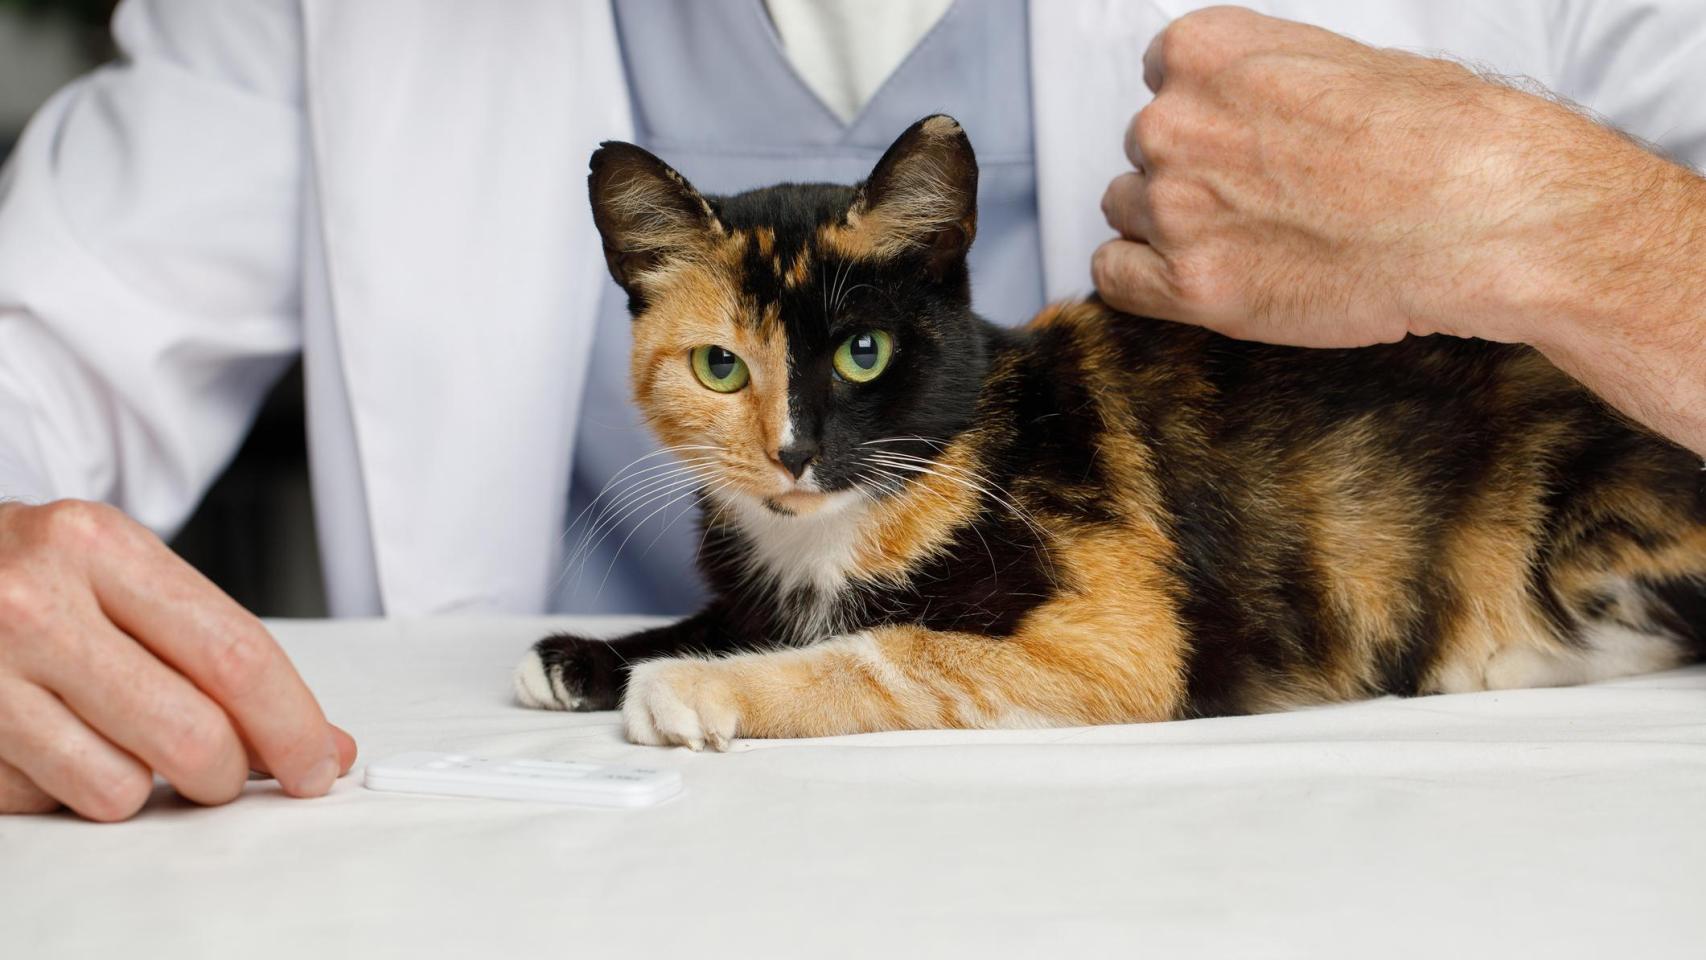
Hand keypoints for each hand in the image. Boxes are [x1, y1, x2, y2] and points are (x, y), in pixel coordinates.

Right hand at [0, 500, 356, 820]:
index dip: (292, 725)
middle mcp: (32, 603)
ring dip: (144, 787)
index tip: (317, 763)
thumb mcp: (129, 575)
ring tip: (125, 739)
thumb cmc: (41, 574)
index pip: (234, 655)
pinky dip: (71, 789)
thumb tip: (323, 744)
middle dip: (229, 773)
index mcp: (97, 545)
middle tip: (225, 768)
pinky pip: (52, 804)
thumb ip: (224, 652)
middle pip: (189, 734)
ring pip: (119, 789)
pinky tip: (58, 739)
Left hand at [1093, 7, 1672, 348]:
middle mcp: (1172, 122)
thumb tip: (1242, 108)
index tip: (1246, 140)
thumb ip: (1264, 79)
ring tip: (1253, 238)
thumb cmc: (1440, 137)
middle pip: (1146, 150)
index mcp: (1205, 50)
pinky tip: (1200, 280)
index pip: (1162, 80)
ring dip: (1172, 226)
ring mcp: (1174, 205)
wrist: (1482, 216)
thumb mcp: (1343, 62)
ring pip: (1128, 210)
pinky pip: (1116, 278)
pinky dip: (1148, 282)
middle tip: (1265, 198)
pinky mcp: (1188, 284)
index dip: (1208, 115)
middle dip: (1193, 171)